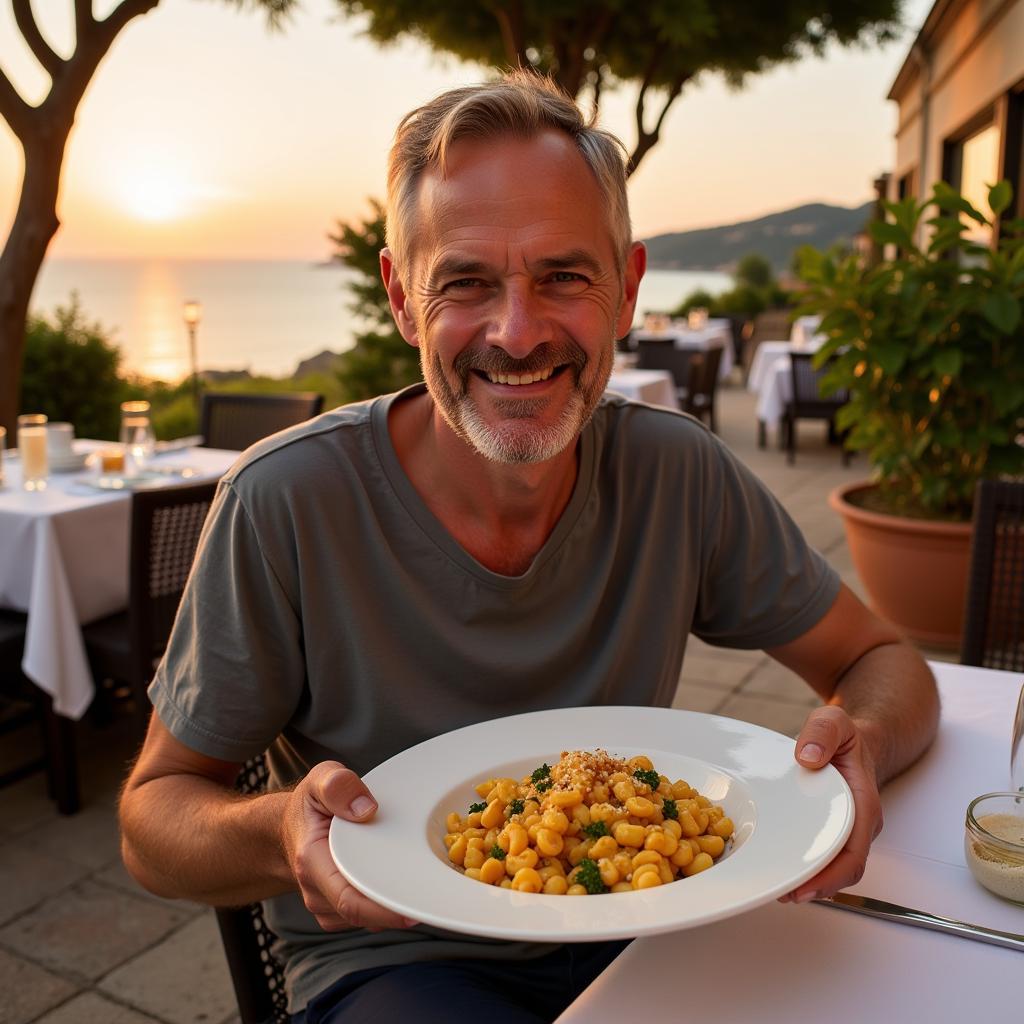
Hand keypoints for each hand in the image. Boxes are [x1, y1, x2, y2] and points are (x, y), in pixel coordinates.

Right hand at [281, 761, 417, 931]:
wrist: (292, 828)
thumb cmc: (311, 803)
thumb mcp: (321, 779)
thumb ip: (338, 786)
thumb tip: (366, 809)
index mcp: (313, 862)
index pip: (349, 900)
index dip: (383, 912)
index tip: (415, 912)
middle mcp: (317, 892)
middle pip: (364, 914)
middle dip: (400, 909)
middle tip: (437, 897)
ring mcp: (327, 906)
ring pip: (369, 918)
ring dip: (396, 906)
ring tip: (426, 885)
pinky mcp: (338, 912)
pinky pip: (368, 916)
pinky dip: (388, 905)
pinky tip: (408, 884)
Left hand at [778, 705, 882, 902]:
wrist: (854, 740)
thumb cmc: (844, 735)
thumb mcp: (834, 721)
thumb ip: (822, 732)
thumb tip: (807, 757)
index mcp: (862, 804)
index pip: (853, 853)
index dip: (830, 876)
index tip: (805, 887)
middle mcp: (858, 824)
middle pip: (842, 869)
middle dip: (815, 887)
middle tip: (781, 894)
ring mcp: (846, 830)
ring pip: (832, 866)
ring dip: (808, 881)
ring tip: (775, 889)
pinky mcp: (830, 830)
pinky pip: (821, 855)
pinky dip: (804, 867)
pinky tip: (779, 869)